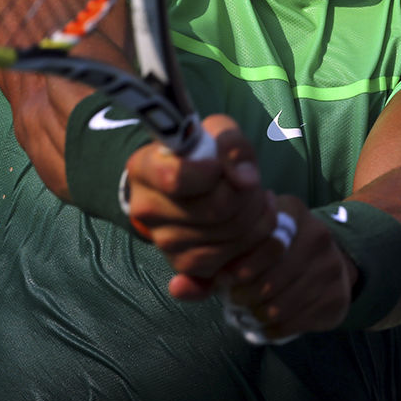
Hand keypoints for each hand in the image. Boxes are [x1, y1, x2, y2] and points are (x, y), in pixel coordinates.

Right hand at [124, 115, 276, 294]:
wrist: (187, 185)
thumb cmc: (202, 153)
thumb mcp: (216, 133)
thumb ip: (232, 144)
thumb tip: (245, 180)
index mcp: (144, 168)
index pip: (177, 178)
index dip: (211, 172)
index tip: (219, 165)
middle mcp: (146, 209)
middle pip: (216, 210)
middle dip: (247, 195)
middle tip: (252, 184)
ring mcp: (163, 242)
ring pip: (228, 240)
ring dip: (257, 220)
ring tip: (256, 201)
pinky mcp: (183, 266)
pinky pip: (227, 268)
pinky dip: (252, 248)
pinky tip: (253, 229)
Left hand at [219, 196, 357, 339]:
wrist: (332, 260)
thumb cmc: (282, 247)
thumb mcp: (262, 232)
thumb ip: (233, 247)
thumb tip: (195, 283)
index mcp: (294, 213)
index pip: (264, 244)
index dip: (241, 267)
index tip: (224, 279)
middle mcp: (318, 236)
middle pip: (271, 279)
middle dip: (245, 296)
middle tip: (233, 302)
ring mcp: (331, 268)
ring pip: (281, 306)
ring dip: (257, 316)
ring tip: (245, 317)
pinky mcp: (337, 298)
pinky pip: (295, 323)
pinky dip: (272, 330)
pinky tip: (262, 328)